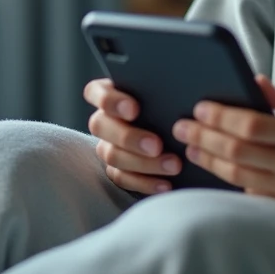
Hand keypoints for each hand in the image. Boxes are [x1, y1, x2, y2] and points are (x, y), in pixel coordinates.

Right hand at [83, 78, 181, 194]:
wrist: (179, 129)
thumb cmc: (170, 102)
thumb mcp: (166, 92)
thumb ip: (162, 89)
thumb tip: (178, 91)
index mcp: (110, 93)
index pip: (95, 92)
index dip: (110, 101)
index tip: (134, 109)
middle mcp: (104, 120)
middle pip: (100, 127)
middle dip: (129, 138)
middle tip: (157, 145)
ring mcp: (107, 145)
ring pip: (112, 156)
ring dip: (143, 163)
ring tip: (173, 165)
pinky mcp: (116, 169)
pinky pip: (122, 179)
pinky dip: (145, 182)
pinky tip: (166, 183)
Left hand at [171, 75, 274, 217]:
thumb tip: (256, 82)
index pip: (253, 126)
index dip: (222, 116)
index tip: (201, 106)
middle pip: (238, 151)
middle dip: (205, 136)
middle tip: (181, 125)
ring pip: (238, 175)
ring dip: (209, 159)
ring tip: (191, 144)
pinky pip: (250, 192)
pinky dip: (228, 178)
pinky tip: (213, 165)